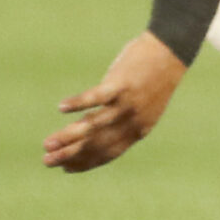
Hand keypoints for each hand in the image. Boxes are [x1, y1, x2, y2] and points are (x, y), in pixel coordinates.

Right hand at [44, 32, 188, 171]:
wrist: (173, 51)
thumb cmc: (152, 78)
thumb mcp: (140, 106)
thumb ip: (115, 119)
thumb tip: (84, 129)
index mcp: (139, 129)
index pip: (109, 153)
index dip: (86, 162)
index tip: (65, 168)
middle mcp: (134, 120)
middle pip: (98, 143)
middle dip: (71, 155)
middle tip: (46, 161)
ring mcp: (128, 103)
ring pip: (94, 125)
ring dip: (68, 136)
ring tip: (47, 144)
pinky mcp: (122, 84)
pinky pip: (97, 97)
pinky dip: (78, 103)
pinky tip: (61, 107)